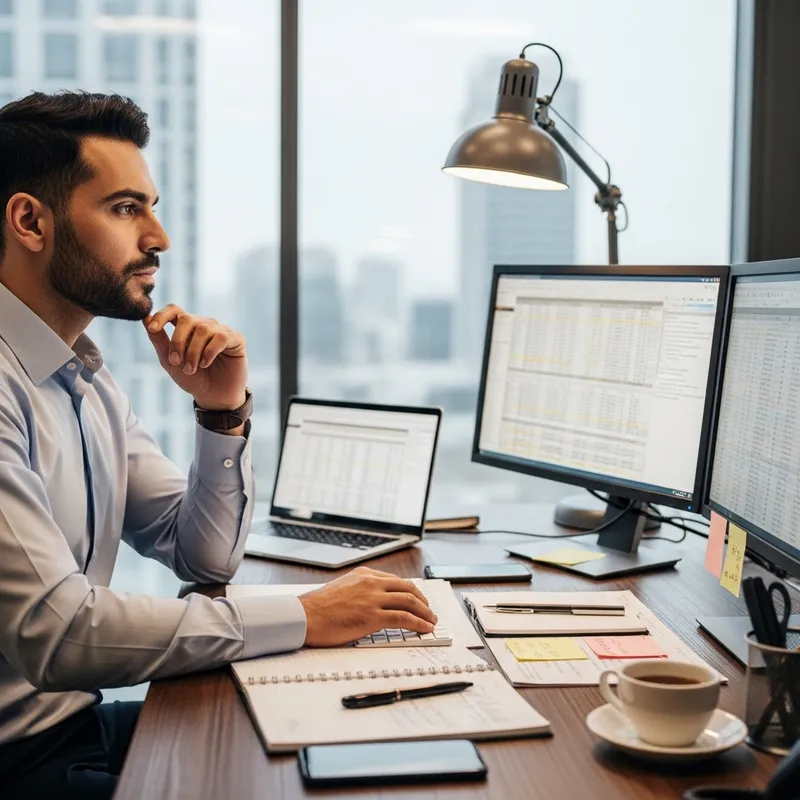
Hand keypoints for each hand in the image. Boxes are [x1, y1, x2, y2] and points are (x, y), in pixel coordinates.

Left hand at [143, 305, 247, 409]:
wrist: (213, 397)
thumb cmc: (193, 379)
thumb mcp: (170, 361)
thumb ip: (159, 340)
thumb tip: (145, 318)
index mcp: (188, 328)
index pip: (175, 310)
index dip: (162, 315)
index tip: (153, 328)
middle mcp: (205, 325)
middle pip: (187, 319)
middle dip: (178, 341)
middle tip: (176, 361)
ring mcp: (222, 331)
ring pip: (204, 329)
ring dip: (193, 352)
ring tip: (191, 369)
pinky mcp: (236, 340)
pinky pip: (221, 337)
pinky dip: (210, 352)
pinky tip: (206, 363)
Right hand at [298, 566, 437, 647]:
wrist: (304, 616)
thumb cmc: (318, 607)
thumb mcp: (343, 588)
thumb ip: (360, 590)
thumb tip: (373, 602)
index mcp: (364, 575)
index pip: (396, 581)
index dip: (411, 591)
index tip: (418, 600)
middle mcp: (371, 583)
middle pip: (408, 588)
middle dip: (423, 601)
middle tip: (429, 611)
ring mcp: (373, 599)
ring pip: (410, 602)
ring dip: (425, 612)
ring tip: (431, 621)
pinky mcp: (372, 616)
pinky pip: (404, 618)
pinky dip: (418, 623)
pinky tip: (424, 628)